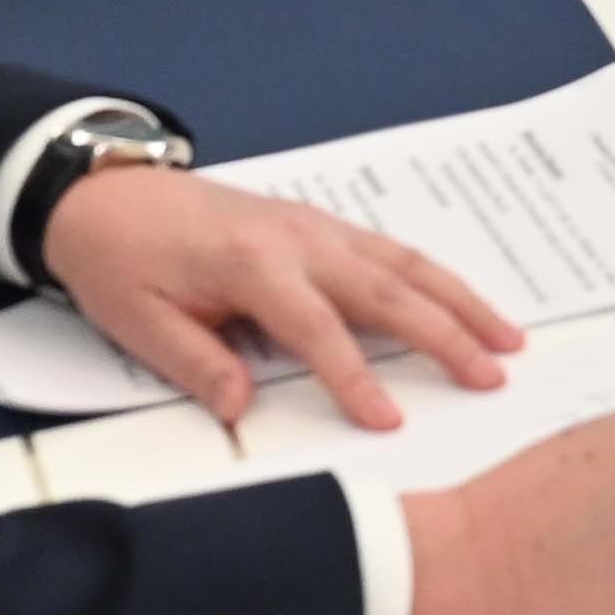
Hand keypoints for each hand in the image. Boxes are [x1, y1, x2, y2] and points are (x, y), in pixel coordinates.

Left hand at [38, 164, 520, 433]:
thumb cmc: (119, 261)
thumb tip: (244, 409)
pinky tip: (461, 302)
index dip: (355, 378)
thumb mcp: (136, 322)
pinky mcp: (318, 224)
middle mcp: (298, 239)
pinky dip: (435, 277)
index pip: (317, 330)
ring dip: (460, 300)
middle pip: (387, 289)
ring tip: (507, 337)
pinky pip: (390, 250)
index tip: (389, 420)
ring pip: (404, 262)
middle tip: (494, 373)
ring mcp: (314, 226)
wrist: (106, 194)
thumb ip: (196, 363)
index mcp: (251, 265)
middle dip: (447, 333)